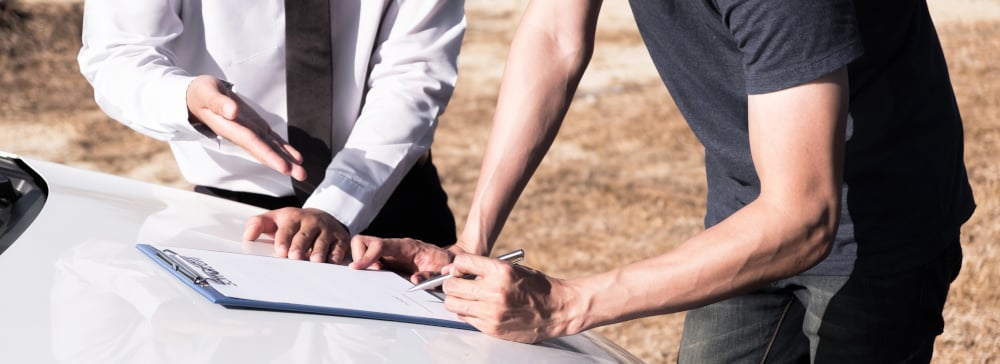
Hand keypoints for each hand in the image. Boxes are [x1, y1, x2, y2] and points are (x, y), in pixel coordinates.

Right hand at [186, 75, 306, 180]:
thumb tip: (232, 112)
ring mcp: (250, 132)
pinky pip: (272, 141)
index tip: (283, 167)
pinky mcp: (255, 127)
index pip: (252, 143)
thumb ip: (218, 102)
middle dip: (283, 164)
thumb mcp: (207, 92)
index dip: (268, 155)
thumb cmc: (200, 93)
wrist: (197, 97)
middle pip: (264, 151)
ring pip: (271, 148)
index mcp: (231, 128)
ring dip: (287, 161)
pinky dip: (284, 149)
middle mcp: (242, 134)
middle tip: (301, 175)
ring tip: (302, 173)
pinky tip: (296, 158)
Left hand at [243, 207, 350, 262]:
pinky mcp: (341, 238)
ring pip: (323, 241)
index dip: (284, 239)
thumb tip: (248, 236)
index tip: (280, 250)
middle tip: (295, 257)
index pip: (288, 228)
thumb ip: (258, 225)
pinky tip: (333, 261)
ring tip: (315, 261)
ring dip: (320, 251)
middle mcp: (312, 222)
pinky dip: (337, 254)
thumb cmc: (296, 223)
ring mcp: (328, 229)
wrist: (324, 216)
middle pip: (305, 234)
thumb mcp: (275, 219)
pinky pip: (340, 246)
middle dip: (300, 245)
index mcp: (294, 217)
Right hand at [349, 236, 460, 281]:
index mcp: (405, 246)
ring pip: (361, 248)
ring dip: (360, 262)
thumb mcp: (442, 270)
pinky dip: (363, 266)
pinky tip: (373, 277)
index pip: (380, 245)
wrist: (446, 259)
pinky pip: (367, 258)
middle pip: (363, 241)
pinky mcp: (385, 259)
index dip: (367, 256)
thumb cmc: (443, 263)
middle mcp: (393, 246)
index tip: (357, 268)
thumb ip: (430, 275)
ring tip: (373, 276)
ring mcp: (387, 252)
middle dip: (358, 257)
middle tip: (371, 273)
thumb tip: (414, 280)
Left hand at [442, 255, 579, 342]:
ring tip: (466, 297)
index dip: (457, 266)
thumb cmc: (537, 287)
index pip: (461, 262)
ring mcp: (492, 312)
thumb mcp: (513, 268)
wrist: (558, 310)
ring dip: (456, 300)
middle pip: (451, 286)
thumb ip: (486, 269)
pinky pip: (466, 319)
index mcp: (501, 271)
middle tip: (457, 284)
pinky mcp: (492, 328)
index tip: (458, 269)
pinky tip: (478, 308)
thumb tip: (456, 271)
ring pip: (453, 305)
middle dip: (451, 283)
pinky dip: (467, 313)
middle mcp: (494, 291)